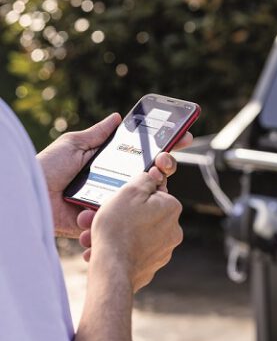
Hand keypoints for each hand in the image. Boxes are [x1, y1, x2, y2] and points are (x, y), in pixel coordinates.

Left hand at [37, 113, 192, 237]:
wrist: (29, 196)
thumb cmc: (46, 169)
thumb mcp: (73, 145)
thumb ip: (96, 134)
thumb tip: (117, 117)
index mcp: (110, 167)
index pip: (144, 158)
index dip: (165, 149)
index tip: (182, 137)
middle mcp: (115, 187)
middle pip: (150, 180)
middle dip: (163, 170)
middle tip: (164, 162)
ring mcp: (111, 206)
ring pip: (141, 203)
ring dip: (145, 194)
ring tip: (138, 183)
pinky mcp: (103, 223)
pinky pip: (122, 222)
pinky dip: (126, 217)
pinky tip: (120, 204)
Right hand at [89, 171, 182, 291]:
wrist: (113, 270)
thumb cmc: (118, 229)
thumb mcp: (128, 192)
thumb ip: (144, 179)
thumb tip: (152, 176)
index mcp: (171, 208)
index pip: (153, 192)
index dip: (131, 194)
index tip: (117, 198)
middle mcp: (173, 229)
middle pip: (141, 214)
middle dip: (117, 215)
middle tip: (95, 216)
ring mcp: (163, 250)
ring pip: (134, 234)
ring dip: (113, 232)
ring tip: (91, 236)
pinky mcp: (150, 265)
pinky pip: (131, 251)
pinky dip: (116, 248)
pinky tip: (98, 250)